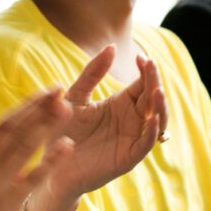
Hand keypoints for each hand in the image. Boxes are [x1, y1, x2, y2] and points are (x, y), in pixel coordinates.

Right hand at [0, 89, 73, 210]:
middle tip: (61, 88)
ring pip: (24, 147)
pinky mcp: (4, 205)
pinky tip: (67, 145)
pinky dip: (50, 160)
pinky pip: (32, 178)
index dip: (24, 107)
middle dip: (39, 107)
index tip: (43, 93)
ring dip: (47, 125)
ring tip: (68, 106)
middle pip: (15, 130)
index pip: (1, 125)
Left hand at [44, 46, 166, 203]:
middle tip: (150, 65)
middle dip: (154, 82)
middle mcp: (131, 120)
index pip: (142, 83)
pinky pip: (145, 144)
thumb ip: (92, 74)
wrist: (51, 164)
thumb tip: (111, 47)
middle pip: (152, 98)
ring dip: (160, 106)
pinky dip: (151, 131)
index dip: (146, 70)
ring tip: (157, 90)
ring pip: (157, 120)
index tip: (142, 57)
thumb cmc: (62, 129)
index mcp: (121, 104)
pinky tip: (152, 118)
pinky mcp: (127, 157)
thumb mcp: (75, 97)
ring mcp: (132, 138)